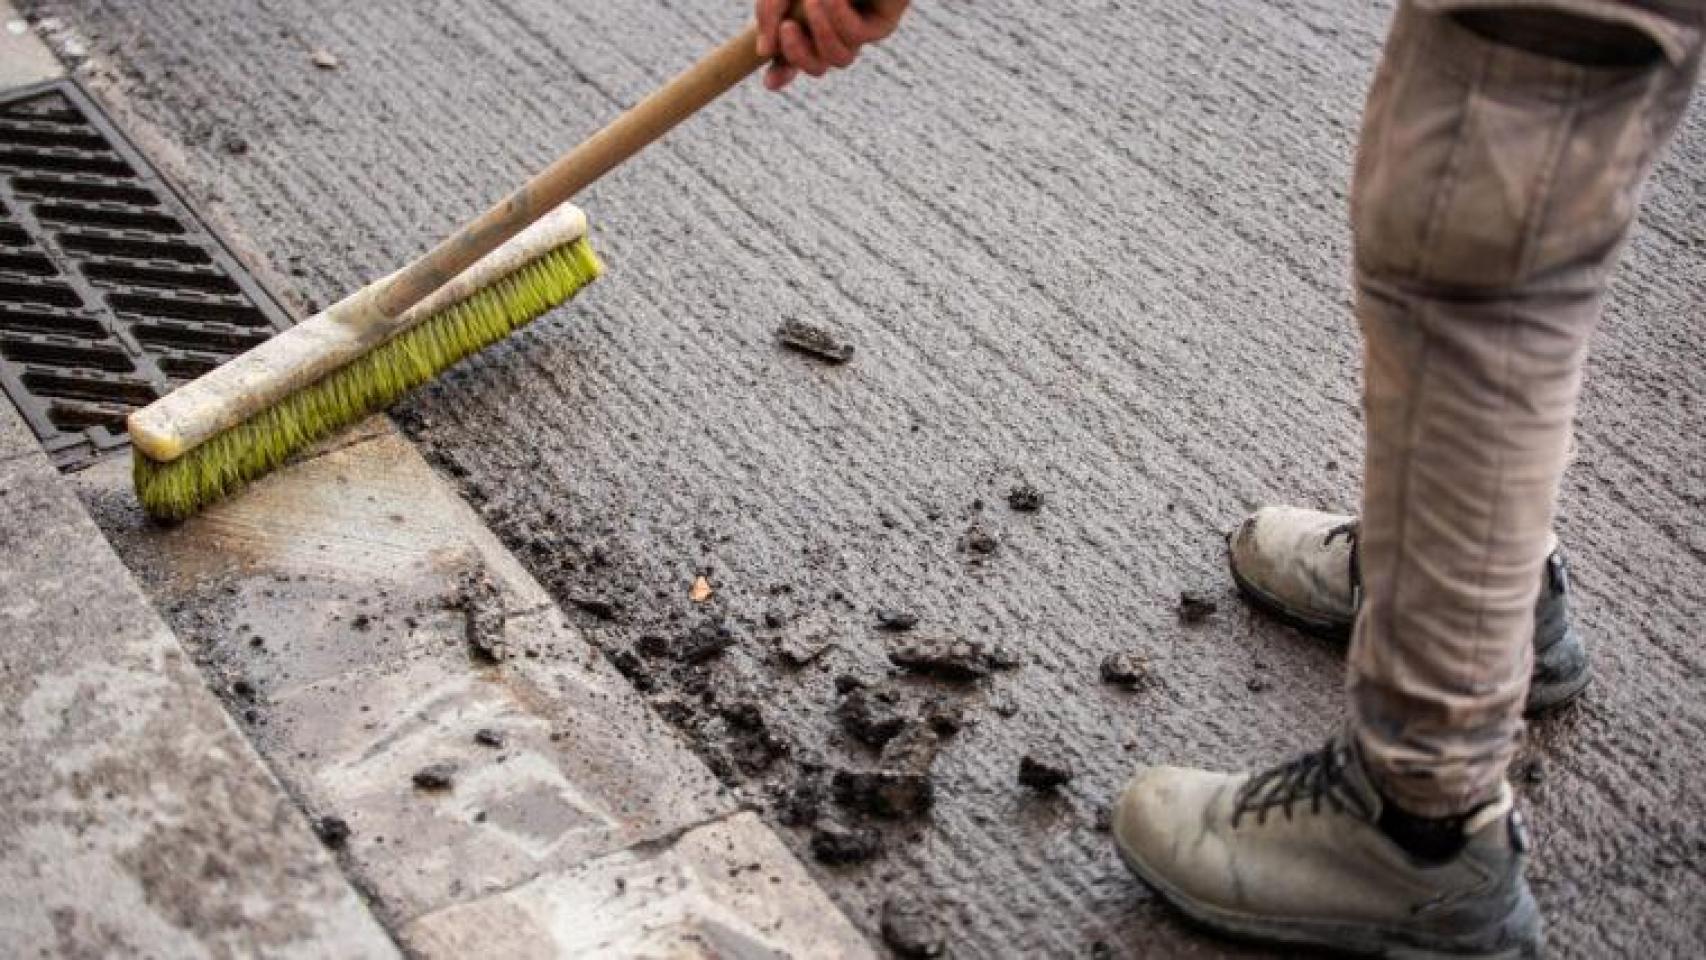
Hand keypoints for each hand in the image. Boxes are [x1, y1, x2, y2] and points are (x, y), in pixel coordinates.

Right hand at [755, 0, 909, 90]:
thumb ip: (768, 13)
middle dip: (797, 54)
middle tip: (787, 27)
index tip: (770, 80)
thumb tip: (763, 52)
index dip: (781, 72)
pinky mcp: (881, 25)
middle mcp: (834, 30)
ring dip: (821, 30)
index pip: (794, 56)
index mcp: (808, 21)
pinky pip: (857, 37)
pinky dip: (839, 16)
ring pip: (838, 59)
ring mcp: (859, 30)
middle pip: (816, 67)